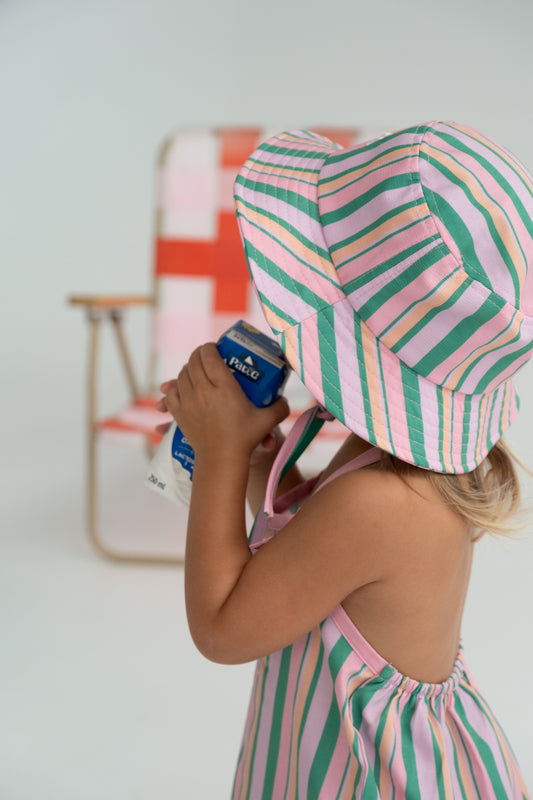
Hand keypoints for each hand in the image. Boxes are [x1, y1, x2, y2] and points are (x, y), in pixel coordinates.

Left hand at [155, 344, 288, 459]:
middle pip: (194, 361)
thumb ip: (281, 407)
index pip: (209, 356)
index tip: (215, 347)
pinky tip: (183, 387)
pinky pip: (171, 392)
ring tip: (197, 369)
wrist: (222, 460)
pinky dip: (175, 386)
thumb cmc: (245, 439)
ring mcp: (189, 402)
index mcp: (224, 387)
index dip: (210, 347)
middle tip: (207, 355)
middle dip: (199, 354)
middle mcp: (203, 391)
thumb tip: (285, 399)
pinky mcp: (179, 414)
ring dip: (188, 368)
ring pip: (182, 374)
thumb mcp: (268, 421)